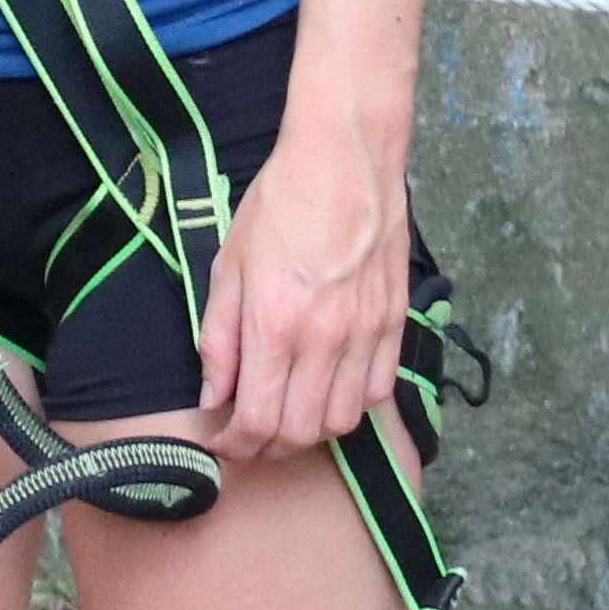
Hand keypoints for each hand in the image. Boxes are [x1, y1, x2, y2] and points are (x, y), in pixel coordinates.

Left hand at [188, 115, 413, 460]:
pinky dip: (350, 406)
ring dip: (310, 432)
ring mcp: (366, 335)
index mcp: (274, 324)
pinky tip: (327, 390)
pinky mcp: (395, 326)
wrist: (345, 161)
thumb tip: (213, 396)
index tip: (221, 445)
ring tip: (285, 415)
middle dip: (266, 448)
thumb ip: (219, 337)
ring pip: (342, 423)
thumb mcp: (228, 264)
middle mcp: (324, 340)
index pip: (256, 420)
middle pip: (300, 433)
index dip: (235, 447)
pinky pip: (377, 394)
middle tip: (247, 437)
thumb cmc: (279, 204)